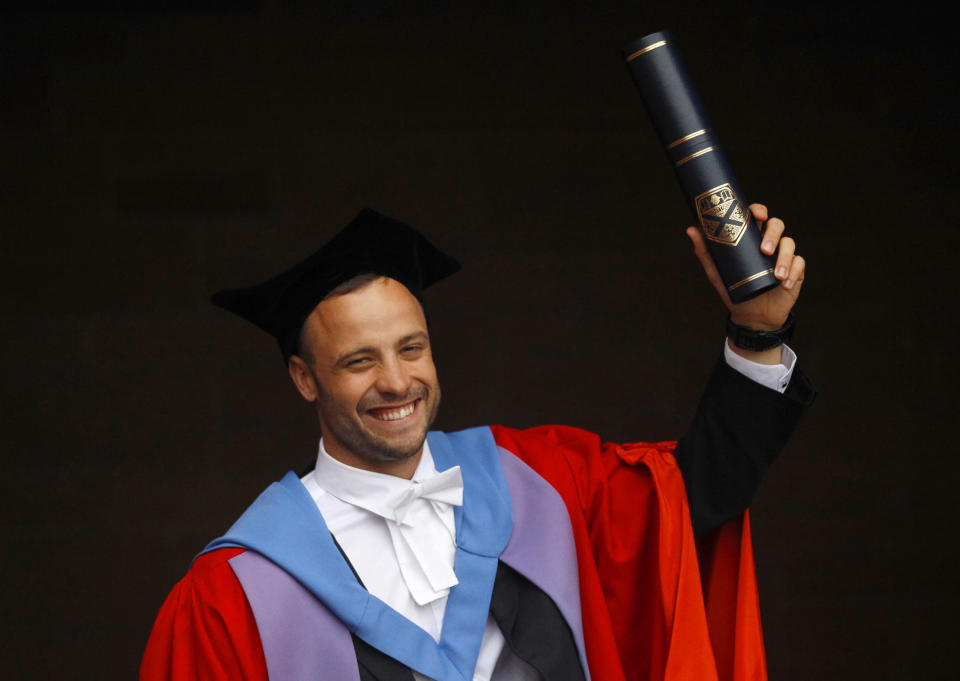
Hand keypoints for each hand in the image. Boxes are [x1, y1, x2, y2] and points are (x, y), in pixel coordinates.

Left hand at [685, 203, 804, 330]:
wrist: (751, 315)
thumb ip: (705, 252)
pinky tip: (784, 283)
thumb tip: (691, 229)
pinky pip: (799, 264)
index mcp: (751, 238)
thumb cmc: (733, 289)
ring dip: (784, 258)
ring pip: (790, 244)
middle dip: (773, 235)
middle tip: (765, 250)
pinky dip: (793, 272)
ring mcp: (783, 255)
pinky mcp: (795, 269)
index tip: (758, 215)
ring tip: (776, 275)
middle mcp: (769, 242)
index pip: (757, 216)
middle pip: (777, 225)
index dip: (760, 210)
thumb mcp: (716, 272)